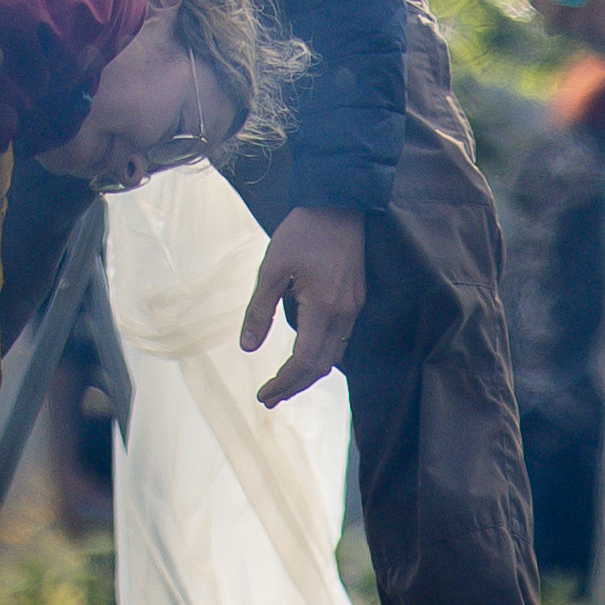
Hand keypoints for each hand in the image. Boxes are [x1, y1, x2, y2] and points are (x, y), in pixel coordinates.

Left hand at [242, 206, 371, 407]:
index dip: (284, 382)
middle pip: (322, 364)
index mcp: (323, 306)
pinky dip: (321, 355)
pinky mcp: (356, 298)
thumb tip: (248, 347)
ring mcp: (354, 306)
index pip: (305, 359)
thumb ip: (259, 311)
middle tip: (269, 398)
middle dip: (295, 385)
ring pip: (335, 354)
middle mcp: (344, 311)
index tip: (263, 394)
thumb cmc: (302, 233)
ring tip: (283, 383)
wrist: (338, 206)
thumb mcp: (271, 270)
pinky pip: (340, 338)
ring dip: (309, 373)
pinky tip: (303, 354)